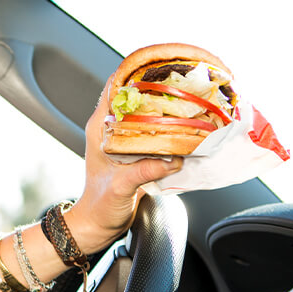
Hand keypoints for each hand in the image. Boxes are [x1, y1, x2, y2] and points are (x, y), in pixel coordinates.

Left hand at [68, 74, 183, 252]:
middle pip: (137, 96)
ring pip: (150, 113)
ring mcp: (127, 140)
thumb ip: (143, 171)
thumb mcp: (120, 187)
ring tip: (192, 101)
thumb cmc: (100, 206)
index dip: (135, 72)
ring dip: (169, 108)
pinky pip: (159, 132)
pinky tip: (191, 128)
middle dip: (160, 88)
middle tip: (185, 82)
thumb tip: (172, 160)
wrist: (99, 225)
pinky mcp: (140, 152)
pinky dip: (174, 128)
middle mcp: (113, 129)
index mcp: (100, 128)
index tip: (159, 65)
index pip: (115, 87)